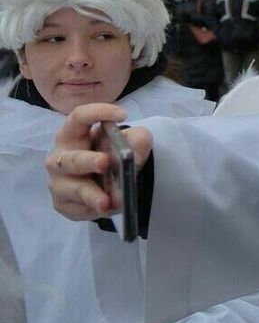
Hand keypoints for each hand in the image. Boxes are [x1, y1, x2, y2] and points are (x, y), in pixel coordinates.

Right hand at [47, 103, 152, 220]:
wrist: (112, 180)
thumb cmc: (114, 153)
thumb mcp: (131, 142)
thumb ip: (136, 141)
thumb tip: (133, 152)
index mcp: (73, 133)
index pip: (78, 117)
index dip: (97, 112)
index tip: (123, 114)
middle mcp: (60, 157)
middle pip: (71, 158)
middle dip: (87, 161)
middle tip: (104, 163)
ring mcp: (59, 181)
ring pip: (71, 188)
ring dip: (91, 195)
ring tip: (107, 202)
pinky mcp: (62, 203)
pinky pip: (76, 209)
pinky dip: (93, 210)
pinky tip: (107, 209)